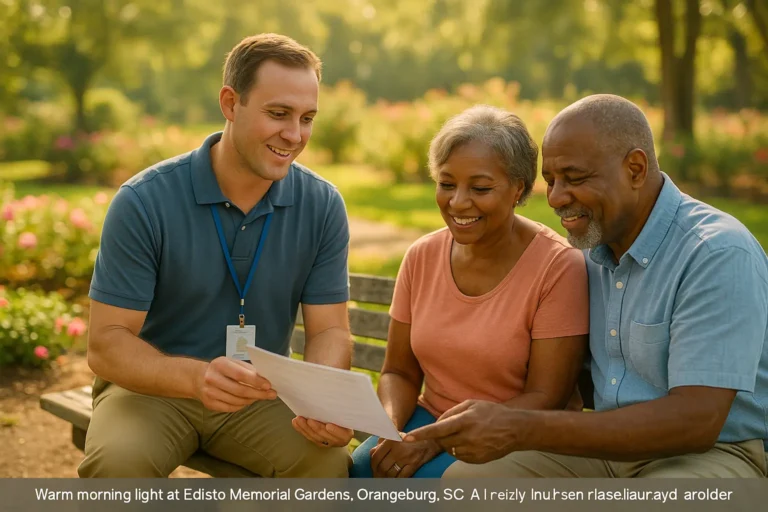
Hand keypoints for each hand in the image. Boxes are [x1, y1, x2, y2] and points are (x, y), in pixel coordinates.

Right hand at [195, 357, 275, 411]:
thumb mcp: (232, 362)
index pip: (240, 375)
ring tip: (260, 397)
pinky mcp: (209, 404)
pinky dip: (242, 405)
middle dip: (258, 393)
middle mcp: (212, 379)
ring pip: (237, 401)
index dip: (256, 381)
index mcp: (220, 365)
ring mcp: (210, 393)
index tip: (268, 385)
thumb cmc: (221, 369)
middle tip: (271, 395)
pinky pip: (231, 408)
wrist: (197, 378)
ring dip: (252, 400)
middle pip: (240, 390)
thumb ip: (248, 369)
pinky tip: (248, 401)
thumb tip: (265, 379)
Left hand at [292, 417, 353, 447]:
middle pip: (325, 435)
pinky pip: (308, 436)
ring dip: (305, 428)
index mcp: (347, 434)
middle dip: (316, 427)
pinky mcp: (318, 441)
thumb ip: (341, 411)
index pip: (343, 434)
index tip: (328, 426)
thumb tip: (337, 396)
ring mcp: (327, 443)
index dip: (335, 431)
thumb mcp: (346, 414)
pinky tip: (295, 422)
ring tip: (298, 419)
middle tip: (309, 420)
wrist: (341, 422)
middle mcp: (337, 441)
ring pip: (314, 436)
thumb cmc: (343, 415)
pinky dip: (301, 429)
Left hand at [370, 434, 440, 477]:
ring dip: (386, 480)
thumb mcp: (394, 436)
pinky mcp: (415, 463)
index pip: (375, 457)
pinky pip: (402, 476)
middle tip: (377, 480)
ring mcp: (406, 457)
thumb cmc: (410, 438)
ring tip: (384, 482)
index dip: (373, 467)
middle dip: (378, 476)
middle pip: (382, 467)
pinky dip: (397, 481)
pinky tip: (395, 482)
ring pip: (391, 474)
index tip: (373, 471)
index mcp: (390, 440)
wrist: (431, 438)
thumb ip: (382, 443)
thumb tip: (372, 453)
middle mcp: (397, 448)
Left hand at [404, 400, 524, 463]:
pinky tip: (472, 440)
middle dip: (441, 434)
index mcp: (465, 421)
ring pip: (449, 449)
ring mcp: (472, 451)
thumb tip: (436, 423)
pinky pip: (458, 456)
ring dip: (451, 441)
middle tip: (454, 426)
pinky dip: (460, 449)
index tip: (406, 437)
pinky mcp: (476, 460)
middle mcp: (467, 437)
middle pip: (441, 440)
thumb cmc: (491, 412)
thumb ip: (451, 412)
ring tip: (467, 432)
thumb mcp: (471, 404)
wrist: (515, 429)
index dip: (421, 433)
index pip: (438, 429)